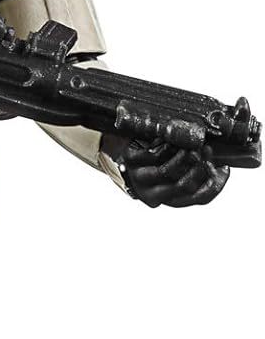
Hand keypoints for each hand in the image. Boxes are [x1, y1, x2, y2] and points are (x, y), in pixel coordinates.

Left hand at [104, 135, 229, 207]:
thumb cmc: (149, 160)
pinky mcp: (131, 161)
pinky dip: (168, 144)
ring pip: (169, 170)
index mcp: (167, 199)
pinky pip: (155, 154)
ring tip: (190, 144)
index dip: (215, 184)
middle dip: (201, 166)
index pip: (199, 198)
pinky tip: (173, 139)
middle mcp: (152, 194)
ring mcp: (139, 178)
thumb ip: (190, 172)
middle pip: (185, 185)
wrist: (116, 148)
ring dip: (185, 154)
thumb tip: (219, 168)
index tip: (223, 169)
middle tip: (208, 151)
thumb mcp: (169, 171)